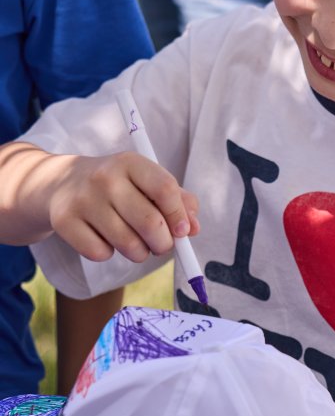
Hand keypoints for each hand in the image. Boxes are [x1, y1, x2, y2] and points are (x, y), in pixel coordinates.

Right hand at [46, 151, 199, 263]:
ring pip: (128, 244)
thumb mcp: (146, 181)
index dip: (179, 216)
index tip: (183, 231)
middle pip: (150, 223)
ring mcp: (82, 199)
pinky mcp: (64, 221)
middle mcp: (105, 178)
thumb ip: (177, 201)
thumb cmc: (117, 185)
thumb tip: (193, 229)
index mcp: (130, 162)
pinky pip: (101, 253)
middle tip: (162, 245)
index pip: (165, 189)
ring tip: (135, 243)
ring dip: (139, 253)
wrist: (60, 181)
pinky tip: (104, 237)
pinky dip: (109, 252)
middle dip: (164, 243)